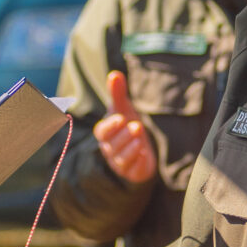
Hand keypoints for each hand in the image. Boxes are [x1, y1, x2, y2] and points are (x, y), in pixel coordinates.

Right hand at [92, 70, 157, 184]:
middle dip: (123, 136)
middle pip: (111, 145)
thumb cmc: (127, 127)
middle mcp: (110, 149)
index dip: (110, 126)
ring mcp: (120, 162)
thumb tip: (114, 74)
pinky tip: (144, 155)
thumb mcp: (124, 110)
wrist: (140, 150)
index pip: (102, 132)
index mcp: (106, 134)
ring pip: (121, 159)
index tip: (120, 118)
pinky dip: (137, 163)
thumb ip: (118, 94)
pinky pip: (132, 170)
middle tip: (136, 126)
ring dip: (130, 149)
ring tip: (140, 140)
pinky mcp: (132, 171)